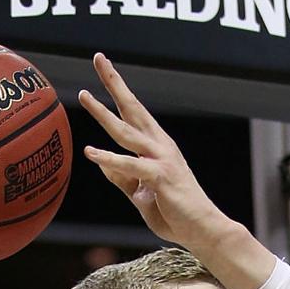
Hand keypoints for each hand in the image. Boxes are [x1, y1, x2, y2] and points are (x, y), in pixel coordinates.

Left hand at [79, 54, 225, 248]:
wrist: (204, 230)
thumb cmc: (177, 215)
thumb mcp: (142, 196)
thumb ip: (124, 179)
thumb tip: (104, 166)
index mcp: (158, 147)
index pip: (135, 114)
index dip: (119, 90)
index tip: (105, 68)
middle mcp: (161, 147)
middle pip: (133, 108)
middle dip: (115, 83)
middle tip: (99, 58)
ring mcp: (161, 160)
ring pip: (126, 132)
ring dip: (104, 114)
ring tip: (84, 96)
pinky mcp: (160, 177)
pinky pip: (130, 165)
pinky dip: (109, 159)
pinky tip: (91, 152)